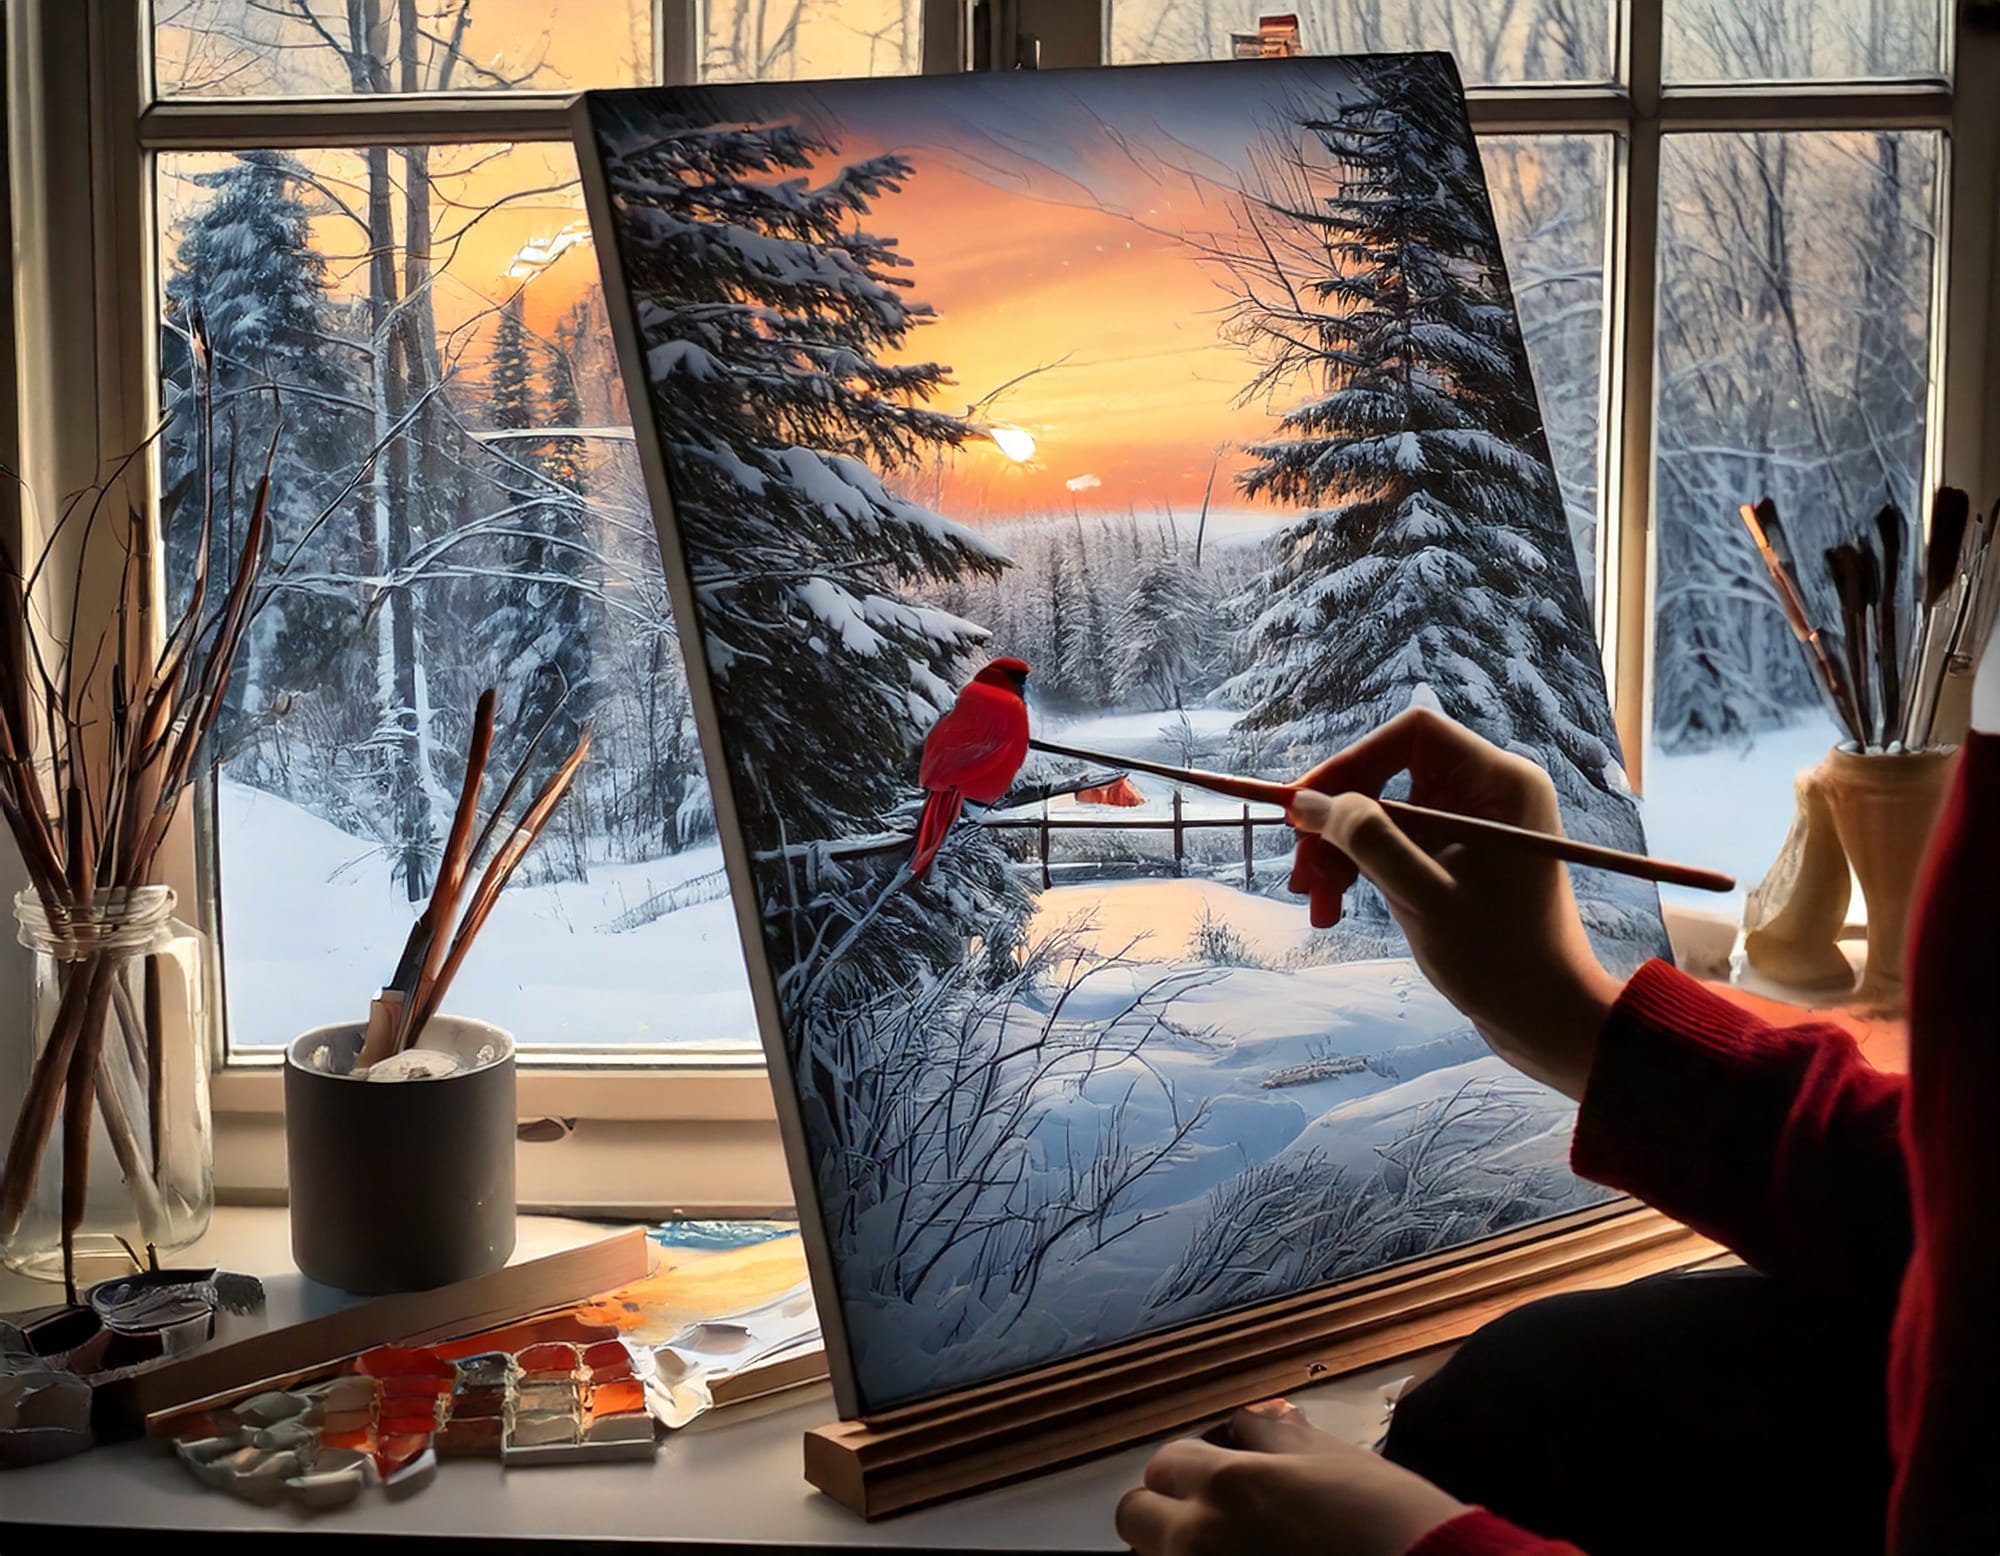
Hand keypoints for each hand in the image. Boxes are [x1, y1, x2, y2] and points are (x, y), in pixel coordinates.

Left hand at [1115, 1400, 1464, 1555]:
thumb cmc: (1390, 1521)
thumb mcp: (1334, 1460)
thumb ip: (1277, 1439)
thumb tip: (1249, 1426)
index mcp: (1229, 1485)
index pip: (1163, 1463)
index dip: (1188, 1468)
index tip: (1211, 1476)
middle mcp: (1202, 1540)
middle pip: (1135, 1516)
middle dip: (1164, 1512)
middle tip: (1208, 1516)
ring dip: (1178, 1547)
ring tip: (1233, 1545)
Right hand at [1284, 707, 1620, 1099]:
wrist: (1546, 1018)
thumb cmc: (1498, 957)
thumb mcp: (1422, 896)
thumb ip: (1367, 840)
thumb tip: (1307, 802)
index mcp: (1498, 783)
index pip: (1412, 735)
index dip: (1351, 762)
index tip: (1305, 808)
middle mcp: (1487, 792)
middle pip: (1389, 776)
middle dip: (1339, 824)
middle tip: (1301, 875)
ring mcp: (1472, 825)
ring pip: (1384, 815)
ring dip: (1342, 855)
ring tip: (1317, 906)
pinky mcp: (1459, 857)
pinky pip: (1396, 845)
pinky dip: (1362, 871)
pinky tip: (1334, 908)